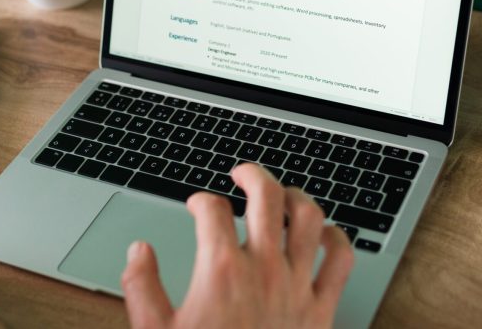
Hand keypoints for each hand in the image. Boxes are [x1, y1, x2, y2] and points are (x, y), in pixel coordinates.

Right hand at [121, 163, 354, 328]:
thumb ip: (141, 287)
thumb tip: (139, 251)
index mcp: (221, 270)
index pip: (212, 209)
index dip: (199, 199)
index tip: (195, 205)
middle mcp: (265, 268)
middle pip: (267, 196)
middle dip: (251, 174)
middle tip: (241, 173)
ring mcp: (298, 285)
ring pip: (309, 217)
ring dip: (296, 196)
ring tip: (283, 193)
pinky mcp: (322, 308)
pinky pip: (341, 259)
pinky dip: (337, 237)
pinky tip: (325, 232)